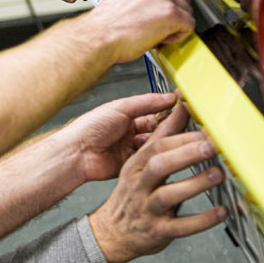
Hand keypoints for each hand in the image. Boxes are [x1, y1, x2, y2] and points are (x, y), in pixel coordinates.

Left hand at [56, 91, 178, 182]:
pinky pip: (148, 161)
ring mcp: (130, 149)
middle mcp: (130, 132)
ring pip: (155, 146)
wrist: (76, 153)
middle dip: (170, 129)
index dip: (169, 112)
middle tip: (187, 127)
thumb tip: (168, 97)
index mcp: (127, 116)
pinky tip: (163, 154)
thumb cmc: (89, 128)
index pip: (155, 113)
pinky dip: (155, 158)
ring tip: (177, 141)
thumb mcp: (120, 108)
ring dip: (164, 144)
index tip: (185, 109)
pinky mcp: (130, 165)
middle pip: (158, 131)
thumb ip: (146, 103)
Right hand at [88, 0, 194, 62]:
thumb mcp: (124, 0)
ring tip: (158, 33)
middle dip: (183, 5)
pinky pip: (189, 26)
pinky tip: (160, 39)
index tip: (174, 3)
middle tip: (171, 19)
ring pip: (188, 10)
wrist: (98, 38)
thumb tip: (155, 7)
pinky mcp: (171, 14)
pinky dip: (178, 36)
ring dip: (177, 25)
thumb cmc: (106, 27)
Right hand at [88, 104, 225, 262]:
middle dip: (186, 154)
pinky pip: (180, 227)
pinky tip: (220, 212)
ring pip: (168, 195)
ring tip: (218, 174)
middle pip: (159, 165)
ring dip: (195, 183)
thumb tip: (182, 109)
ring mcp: (148, 209)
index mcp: (137, 166)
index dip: (182, 136)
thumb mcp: (139, 165)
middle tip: (212, 146)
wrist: (113, 233)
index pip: (157, 146)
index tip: (205, 128)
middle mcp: (140, 186)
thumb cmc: (132, 196)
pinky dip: (202, 220)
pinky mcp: (158, 231)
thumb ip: (161, 139)